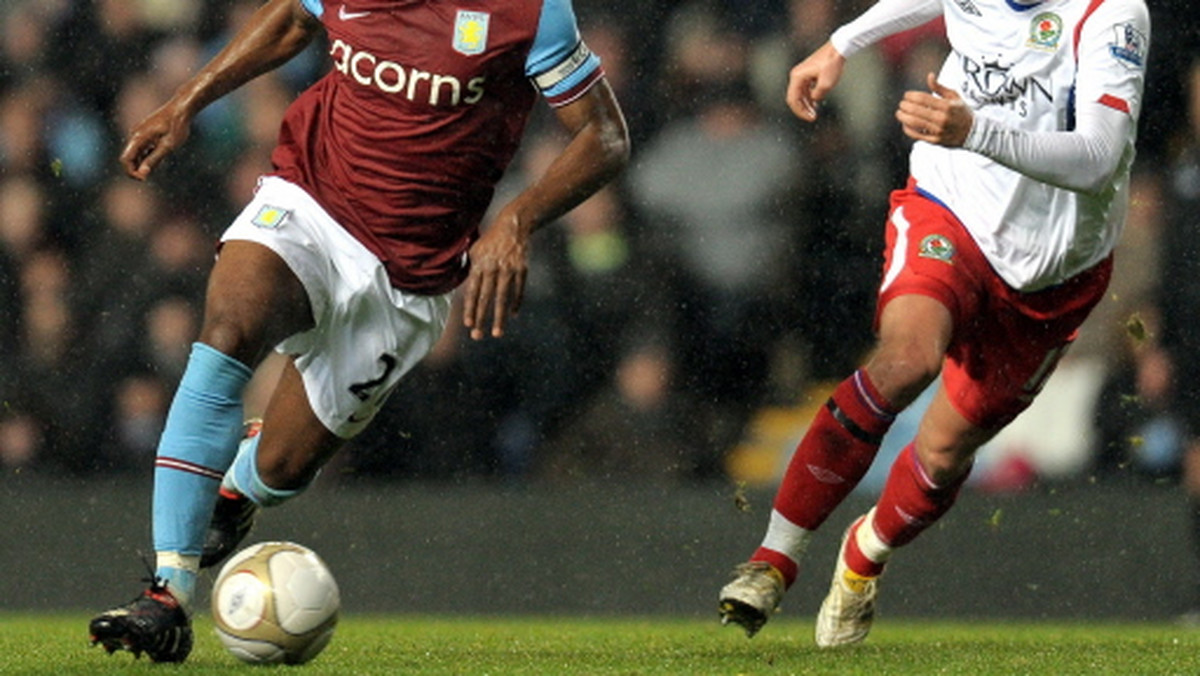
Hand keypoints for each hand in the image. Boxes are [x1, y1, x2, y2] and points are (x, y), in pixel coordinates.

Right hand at [118, 100, 192, 179]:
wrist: (182, 108)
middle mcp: (135, 134)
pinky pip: (142, 147)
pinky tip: (161, 154)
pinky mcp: (145, 131)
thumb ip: (154, 160)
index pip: (125, 160)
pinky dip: (147, 155)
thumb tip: (142, 174)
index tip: (144, 179)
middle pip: (129, 157)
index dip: (132, 173)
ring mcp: (139, 132)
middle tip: (152, 174)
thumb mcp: (168, 146)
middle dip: (137, 169)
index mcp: (138, 138)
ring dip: (144, 162)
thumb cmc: (177, 126)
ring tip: (162, 159)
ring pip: (136, 152)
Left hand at [461, 212, 528, 339]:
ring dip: (499, 317)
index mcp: (479, 265)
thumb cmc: (491, 240)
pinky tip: (512, 315)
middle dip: (481, 318)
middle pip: (486, 298)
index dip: (470, 308)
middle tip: (478, 336)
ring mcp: (509, 269)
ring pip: (503, 298)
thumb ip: (470, 268)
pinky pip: (519, 290)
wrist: (513, 226)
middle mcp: (493, 268)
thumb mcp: (474, 250)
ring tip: (497, 333)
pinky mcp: (522, 269)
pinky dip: (516, 303)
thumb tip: (465, 288)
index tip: (468, 324)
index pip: (473, 291)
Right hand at [786, 41, 845, 121]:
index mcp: (797, 77)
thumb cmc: (832, 64)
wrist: (838, 48)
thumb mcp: (826, 85)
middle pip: (795, 98)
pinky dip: (809, 96)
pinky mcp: (808, 72)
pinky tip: (816, 102)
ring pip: (800, 93)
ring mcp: (802, 73)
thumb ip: (817, 96)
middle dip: (803, 109)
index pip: (793, 100)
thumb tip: (814, 100)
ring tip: (815, 112)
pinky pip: (805, 88)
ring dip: (806, 104)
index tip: (811, 118)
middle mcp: (796, 75)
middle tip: (813, 117)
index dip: (801, 112)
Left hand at [895, 73, 972, 146]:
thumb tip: (929, 76)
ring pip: (914, 123)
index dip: (911, 96)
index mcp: (947, 106)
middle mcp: (942, 118)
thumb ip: (940, 87)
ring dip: (903, 117)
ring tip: (899, 113)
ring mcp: (938, 131)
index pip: (922, 98)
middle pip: (916, 110)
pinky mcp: (935, 141)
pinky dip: (907, 129)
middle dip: (905, 105)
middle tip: (901, 104)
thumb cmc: (961, 112)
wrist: (972, 132)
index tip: (906, 95)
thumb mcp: (954, 97)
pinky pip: (916, 135)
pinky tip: (904, 124)